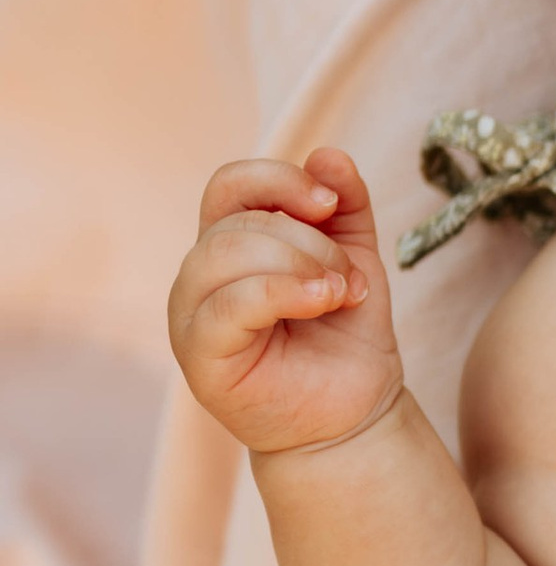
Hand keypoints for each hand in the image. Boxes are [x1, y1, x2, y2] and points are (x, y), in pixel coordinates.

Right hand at [168, 146, 403, 455]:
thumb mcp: (354, 254)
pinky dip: (284, 291)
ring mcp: (191, 315)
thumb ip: (345, 204)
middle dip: (310, 240)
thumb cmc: (343, 334)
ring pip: (227, 253)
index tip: (332, 203)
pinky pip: (229, 303)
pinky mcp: (199, 355)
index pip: (229, 184)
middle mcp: (199, 275)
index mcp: (228, 244)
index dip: (280, 180)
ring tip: (341, 293)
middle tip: (349, 277)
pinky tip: (323, 299)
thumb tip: (328, 154)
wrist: (353, 411)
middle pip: (238, 222)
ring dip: (301, 264)